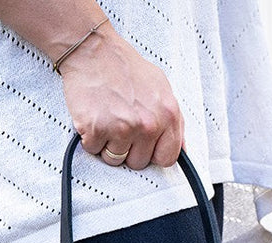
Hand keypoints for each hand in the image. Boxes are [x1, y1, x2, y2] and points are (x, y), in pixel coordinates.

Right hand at [58, 29, 183, 169]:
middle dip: (128, 148)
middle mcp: (148, 125)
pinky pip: (93, 150)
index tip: (144, 145)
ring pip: (115, 159)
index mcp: (168, 115)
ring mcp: (122, 128)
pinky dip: (90, 137)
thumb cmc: (126, 68)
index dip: (153, 154)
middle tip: (120, 123)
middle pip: (139, 162)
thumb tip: (182, 148)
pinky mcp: (96, 129)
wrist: (93, 50)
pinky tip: (93, 116)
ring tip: (107, 119)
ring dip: (108, 144)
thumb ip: (174, 120)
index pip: (167, 158)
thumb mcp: (161, 88)